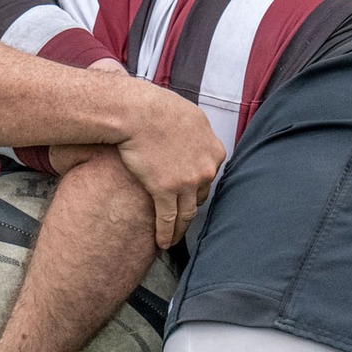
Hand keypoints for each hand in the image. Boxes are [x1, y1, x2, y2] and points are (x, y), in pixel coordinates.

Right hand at [115, 84, 221, 249]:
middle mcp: (206, 168)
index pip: (209, 178)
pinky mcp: (166, 190)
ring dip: (180, 229)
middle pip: (200, 197)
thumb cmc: (157, 108)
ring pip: (187, 213)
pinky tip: (162, 243)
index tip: (190, 197)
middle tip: (181, 220)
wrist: (137, 111)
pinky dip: (166, 233)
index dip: (198, 189)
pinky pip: (168, 218)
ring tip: (173, 239)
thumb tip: (195, 138)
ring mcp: (188, 181)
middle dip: (190, 208)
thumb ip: (197, 135)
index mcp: (215, 151)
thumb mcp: (190, 117)